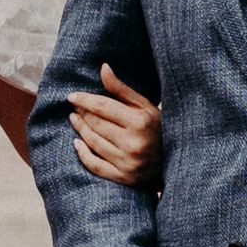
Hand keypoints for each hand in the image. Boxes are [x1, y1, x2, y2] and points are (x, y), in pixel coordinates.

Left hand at [68, 64, 162, 189]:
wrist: (174, 163)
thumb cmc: (158, 129)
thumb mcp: (145, 106)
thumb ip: (121, 89)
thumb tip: (103, 68)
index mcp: (141, 122)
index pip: (103, 107)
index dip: (85, 100)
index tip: (72, 96)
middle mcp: (134, 143)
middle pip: (96, 124)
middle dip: (82, 113)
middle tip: (75, 107)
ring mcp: (128, 162)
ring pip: (93, 142)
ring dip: (80, 129)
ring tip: (74, 119)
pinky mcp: (123, 178)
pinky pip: (95, 165)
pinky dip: (82, 153)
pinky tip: (77, 143)